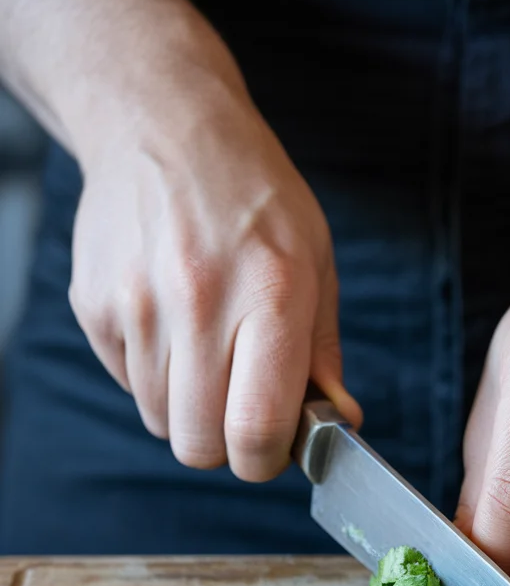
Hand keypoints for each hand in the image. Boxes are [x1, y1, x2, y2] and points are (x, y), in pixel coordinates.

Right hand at [68, 80, 360, 480]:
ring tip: (208, 350)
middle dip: (226, 445)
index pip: (256, 429)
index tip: (273, 448)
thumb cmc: (254, 199)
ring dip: (189, 408)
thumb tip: (339, 425)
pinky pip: (128, 385)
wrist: (164, 126)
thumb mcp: (315, 262)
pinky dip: (154, 376)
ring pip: (161, 422)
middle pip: (199, 445)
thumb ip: (323, 354)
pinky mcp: (95, 306)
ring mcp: (137, 305)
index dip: (266, 459)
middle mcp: (198, 302)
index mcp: (269, 295)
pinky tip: (173, 325)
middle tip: (242, 408)